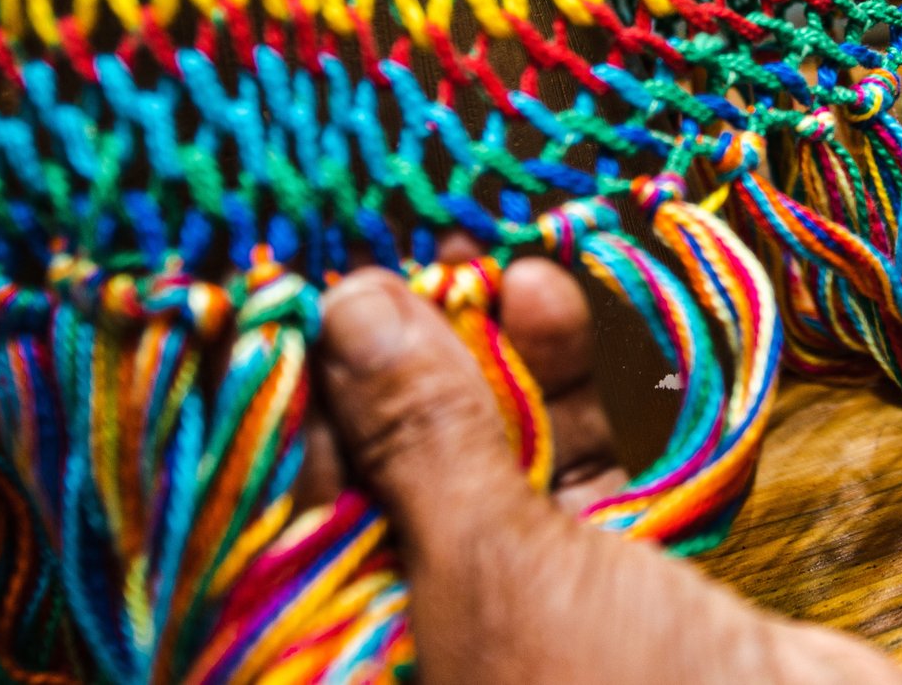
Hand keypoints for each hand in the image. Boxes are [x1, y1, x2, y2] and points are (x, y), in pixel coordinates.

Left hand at [307, 248, 901, 684]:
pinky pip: (567, 463)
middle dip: (403, 362)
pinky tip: (550, 299)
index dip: (299, 403)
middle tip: (412, 258)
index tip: (308, 294)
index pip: (286, 518)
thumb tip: (349, 310)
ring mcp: (526, 608)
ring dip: (489, 355)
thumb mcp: (491, 569)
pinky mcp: (615, 577)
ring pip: (483, 457)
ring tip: (490, 259)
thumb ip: (419, 437)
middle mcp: (432, 636)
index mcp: (356, 663)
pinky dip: (563, 384)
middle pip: (388, 474)